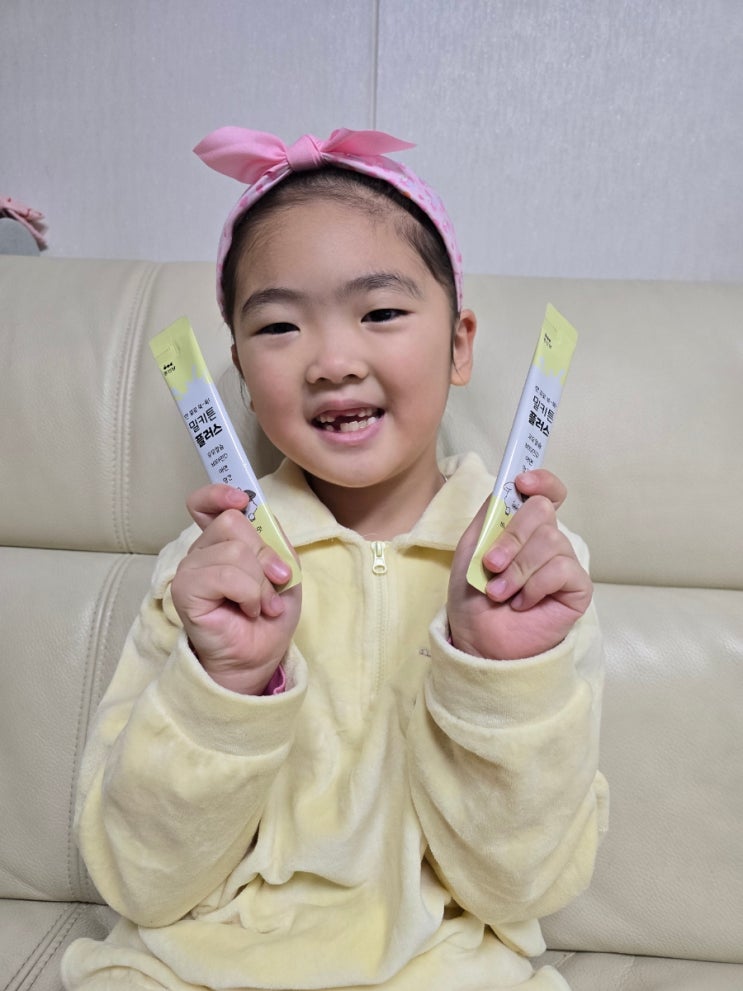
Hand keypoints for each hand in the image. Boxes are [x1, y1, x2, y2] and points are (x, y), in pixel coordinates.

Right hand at [171, 484, 300, 694]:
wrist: (259, 657)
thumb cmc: (268, 615)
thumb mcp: (284, 571)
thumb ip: (274, 541)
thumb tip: (259, 516)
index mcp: (221, 542)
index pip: (204, 503)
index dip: (219, 494)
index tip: (241, 501)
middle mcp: (201, 552)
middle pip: (233, 522)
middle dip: (264, 554)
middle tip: (273, 584)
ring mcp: (190, 570)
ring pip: (233, 550)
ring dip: (259, 582)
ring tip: (261, 605)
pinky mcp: (184, 591)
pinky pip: (225, 575)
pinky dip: (248, 593)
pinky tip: (248, 611)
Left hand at [448, 470, 591, 659]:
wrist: (480, 640)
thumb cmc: (473, 597)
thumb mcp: (470, 550)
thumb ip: (489, 517)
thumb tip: (506, 488)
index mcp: (522, 527)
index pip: (546, 492)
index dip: (541, 480)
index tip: (522, 483)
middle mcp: (547, 540)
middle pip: (543, 510)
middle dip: (513, 537)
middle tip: (491, 564)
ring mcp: (563, 562)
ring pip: (551, 541)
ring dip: (518, 569)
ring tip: (499, 593)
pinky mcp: (577, 587)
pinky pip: (561, 570)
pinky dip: (534, 586)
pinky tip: (522, 603)